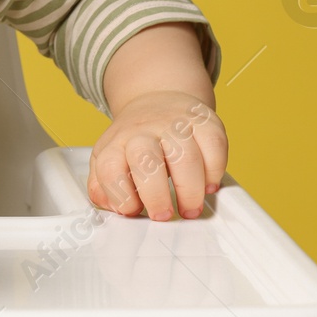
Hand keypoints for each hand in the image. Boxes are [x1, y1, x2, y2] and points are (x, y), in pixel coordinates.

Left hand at [86, 89, 226, 220]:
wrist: (157, 101)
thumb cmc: (134, 140)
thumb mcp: (109, 157)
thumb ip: (102, 185)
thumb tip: (111, 206)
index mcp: (117, 142)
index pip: (110, 167)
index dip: (121, 195)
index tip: (132, 211)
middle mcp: (144, 130)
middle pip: (145, 159)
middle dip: (155, 195)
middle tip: (163, 215)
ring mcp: (175, 124)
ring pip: (185, 156)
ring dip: (189, 190)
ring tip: (189, 210)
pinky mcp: (204, 122)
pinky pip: (214, 146)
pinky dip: (214, 172)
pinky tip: (207, 186)